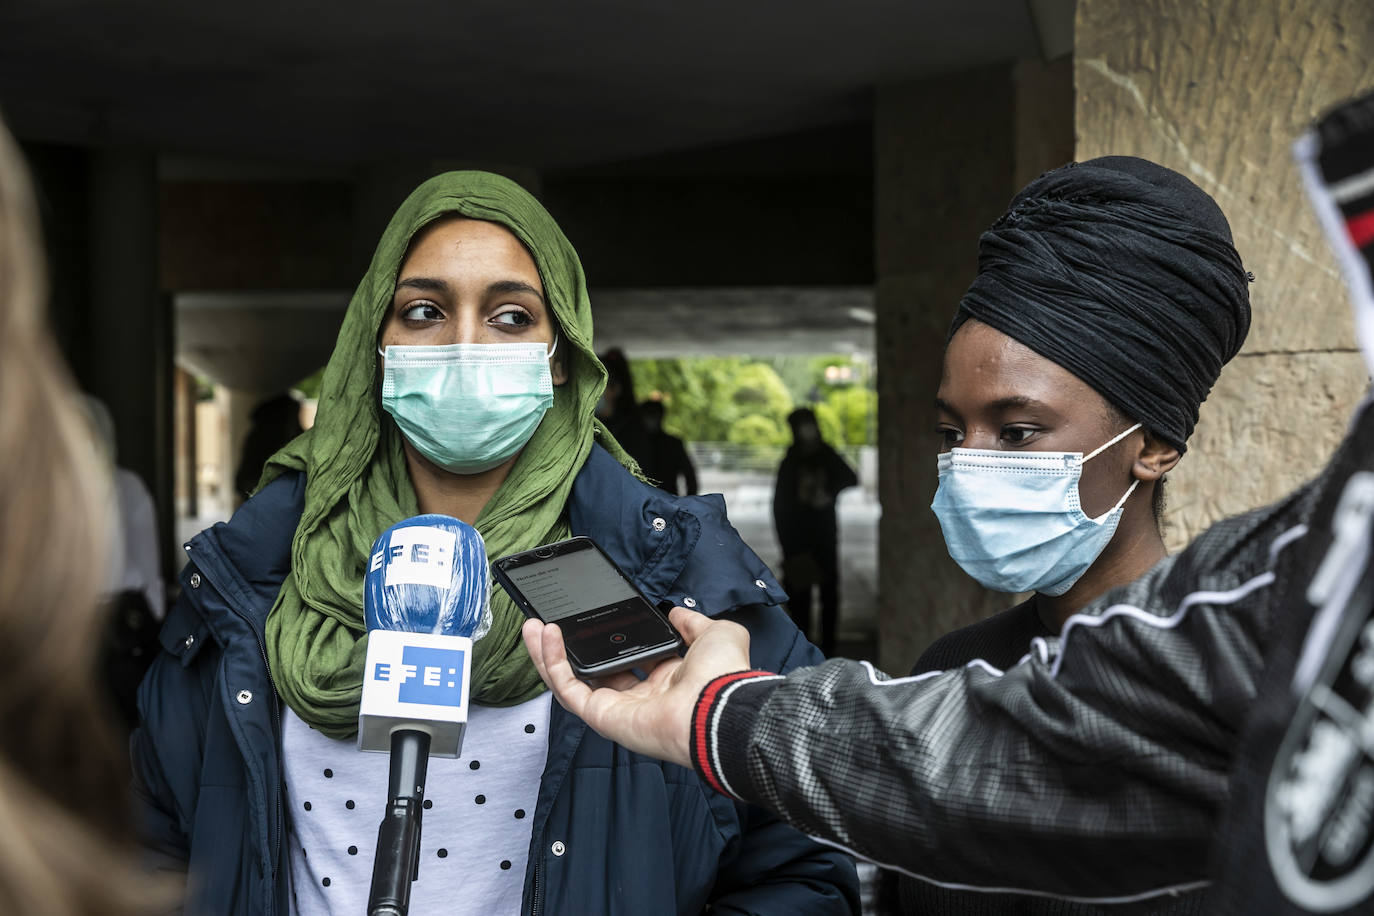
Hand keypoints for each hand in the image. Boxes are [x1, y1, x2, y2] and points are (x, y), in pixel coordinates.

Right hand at [521, 606, 751, 767]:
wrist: (718, 706)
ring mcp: (618, 709)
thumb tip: (675, 613)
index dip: (606, 639)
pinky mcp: (602, 717)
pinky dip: (552, 663)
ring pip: (572, 681)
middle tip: (551, 624)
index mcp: (666, 679)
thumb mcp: (713, 633)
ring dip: (549, 654)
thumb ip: (692, 622)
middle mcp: (640, 697)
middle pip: (592, 671)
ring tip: (534, 627)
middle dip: (567, 648)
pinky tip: (545, 636)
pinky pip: (569, 690)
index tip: (591, 620)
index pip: (627, 659)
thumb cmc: (723, 677)